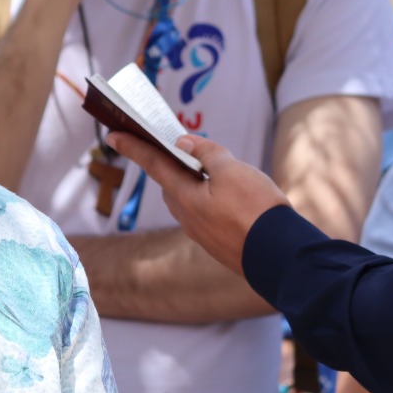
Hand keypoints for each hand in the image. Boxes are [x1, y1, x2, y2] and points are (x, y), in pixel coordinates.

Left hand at [106, 131, 286, 273]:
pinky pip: (206, 218)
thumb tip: (184, 143)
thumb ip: (207, 153)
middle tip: (182, 149)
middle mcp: (188, 218)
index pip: (153, 164)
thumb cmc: (256, 210)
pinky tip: (231, 199)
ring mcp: (203, 235)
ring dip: (193, 186)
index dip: (133, 148)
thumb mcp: (232, 170)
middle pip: (172, 185)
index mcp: (185, 197)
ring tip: (214, 172)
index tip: (113, 135)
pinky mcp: (219, 245)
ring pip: (189, 203)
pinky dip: (209, 202)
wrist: (279, 256)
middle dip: (172, 166)